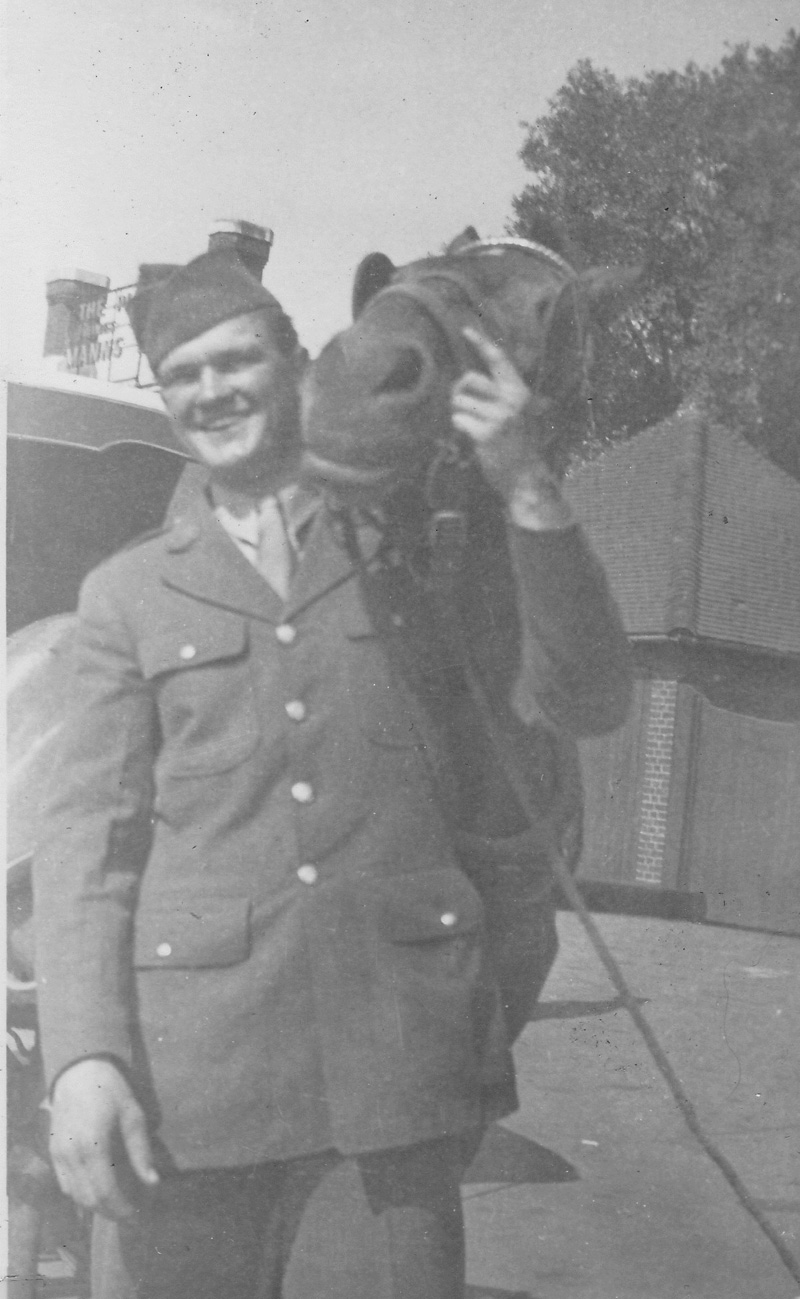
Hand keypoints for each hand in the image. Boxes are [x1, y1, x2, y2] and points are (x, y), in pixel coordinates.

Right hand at [49, 1058, 158, 1218]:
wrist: (78, 1072)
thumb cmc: (110, 1090)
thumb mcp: (133, 1115)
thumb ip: (141, 1151)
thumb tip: (153, 1182)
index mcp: (94, 1146)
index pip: (106, 1191)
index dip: (121, 1208)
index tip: (136, 1214)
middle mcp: (71, 1155)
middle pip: (89, 1199)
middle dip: (110, 1211)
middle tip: (129, 1214)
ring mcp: (58, 1155)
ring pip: (75, 1195)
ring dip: (95, 1205)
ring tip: (116, 1203)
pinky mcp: (52, 1152)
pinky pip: (64, 1184)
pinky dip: (80, 1194)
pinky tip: (97, 1190)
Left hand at [450, 328, 547, 499]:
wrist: (526, 478)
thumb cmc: (519, 446)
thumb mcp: (518, 415)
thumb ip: (500, 396)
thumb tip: (464, 381)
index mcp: (520, 392)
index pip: (499, 360)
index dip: (481, 343)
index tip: (465, 329)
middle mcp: (511, 400)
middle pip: (469, 379)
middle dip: (460, 392)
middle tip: (464, 407)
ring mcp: (499, 416)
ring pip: (460, 401)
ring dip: (460, 413)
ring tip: (473, 427)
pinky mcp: (487, 434)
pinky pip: (459, 420)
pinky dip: (460, 428)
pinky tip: (472, 438)